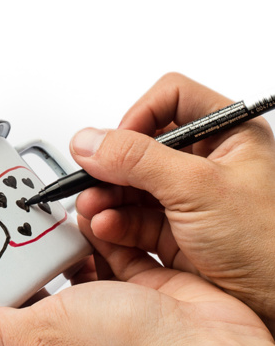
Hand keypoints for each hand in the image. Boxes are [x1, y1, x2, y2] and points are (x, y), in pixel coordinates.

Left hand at [0, 235, 274, 345]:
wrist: (205, 345)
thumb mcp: (47, 327)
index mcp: (55, 329)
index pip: (18, 297)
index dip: (3, 272)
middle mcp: (85, 315)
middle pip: (53, 271)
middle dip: (38, 242)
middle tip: (21, 210)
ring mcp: (120, 297)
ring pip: (87, 254)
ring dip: (75, 228)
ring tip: (57, 204)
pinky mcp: (151, 279)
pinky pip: (123, 244)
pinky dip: (112, 225)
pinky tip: (100, 210)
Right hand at [70, 72, 274, 329]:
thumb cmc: (273, 247)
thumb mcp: (199, 189)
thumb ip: (137, 160)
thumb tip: (89, 141)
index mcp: (229, 135)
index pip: (171, 99)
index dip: (138, 116)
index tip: (115, 145)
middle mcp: (210, 164)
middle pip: (142, 146)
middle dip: (112, 166)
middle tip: (90, 180)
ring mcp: (192, 201)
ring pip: (132, 185)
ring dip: (107, 197)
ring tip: (93, 210)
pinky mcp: (178, 235)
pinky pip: (133, 219)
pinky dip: (114, 223)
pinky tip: (106, 229)